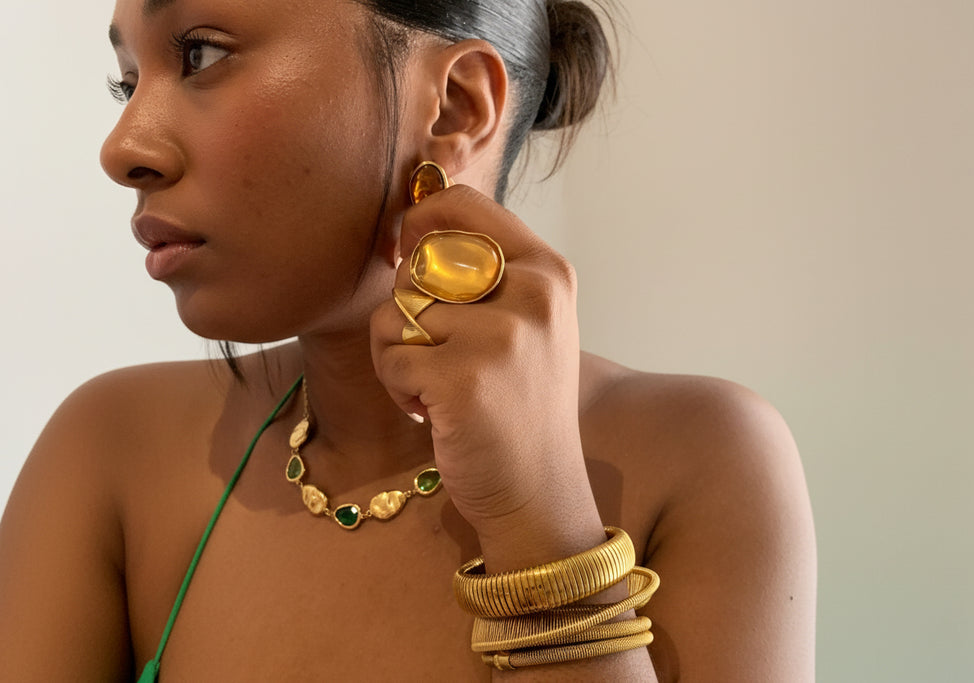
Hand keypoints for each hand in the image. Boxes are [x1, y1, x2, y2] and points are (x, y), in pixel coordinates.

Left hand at [369, 184, 591, 541]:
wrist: (539, 488)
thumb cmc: (521, 403)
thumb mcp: (530, 323)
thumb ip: (487, 272)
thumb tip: (413, 228)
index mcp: (549, 272)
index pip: (465, 206)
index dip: (420, 221)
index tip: (408, 251)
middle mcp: (532, 295)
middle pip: (419, 265)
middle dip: (407, 308)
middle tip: (435, 351)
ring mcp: (499, 337)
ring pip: (397, 312)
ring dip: (398, 352)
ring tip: (435, 385)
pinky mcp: (461, 378)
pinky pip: (392, 357)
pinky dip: (399, 387)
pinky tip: (433, 410)